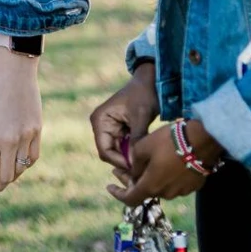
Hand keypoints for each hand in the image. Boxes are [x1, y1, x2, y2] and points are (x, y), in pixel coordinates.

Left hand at [0, 47, 41, 195]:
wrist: (14, 70)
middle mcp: (10, 141)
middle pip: (6, 176)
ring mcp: (26, 137)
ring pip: (20, 169)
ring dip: (11, 178)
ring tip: (3, 180)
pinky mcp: (37, 131)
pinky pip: (33, 157)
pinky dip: (25, 165)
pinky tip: (19, 166)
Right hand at [89, 62, 160, 179]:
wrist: (150, 81)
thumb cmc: (144, 95)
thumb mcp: (141, 117)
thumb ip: (136, 140)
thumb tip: (134, 163)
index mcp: (100, 120)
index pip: (104, 150)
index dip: (118, 161)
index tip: (136, 167)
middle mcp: (101, 125)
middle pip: (109, 153)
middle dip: (123, 162)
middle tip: (141, 170)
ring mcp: (109, 128)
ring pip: (116, 152)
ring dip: (128, 158)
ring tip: (144, 163)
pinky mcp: (118, 130)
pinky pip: (123, 147)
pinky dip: (132, 152)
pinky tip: (144, 155)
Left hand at [109, 121, 222, 203]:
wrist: (201, 140)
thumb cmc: (168, 142)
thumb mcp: (142, 148)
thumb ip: (134, 164)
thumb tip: (135, 174)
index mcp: (151, 186)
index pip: (130, 199)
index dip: (118, 194)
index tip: (110, 186)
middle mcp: (167, 193)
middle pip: (145, 191)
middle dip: (132, 180)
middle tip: (123, 166)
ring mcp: (182, 191)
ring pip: (161, 186)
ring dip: (151, 178)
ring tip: (146, 161)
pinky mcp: (194, 185)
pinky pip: (175, 183)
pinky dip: (167, 176)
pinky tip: (166, 162)